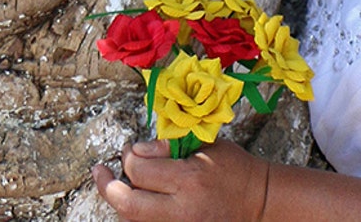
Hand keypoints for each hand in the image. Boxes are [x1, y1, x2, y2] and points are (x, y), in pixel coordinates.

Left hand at [92, 139, 268, 221]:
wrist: (260, 203)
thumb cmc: (234, 169)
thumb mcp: (206, 146)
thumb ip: (169, 146)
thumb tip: (136, 150)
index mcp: (189, 180)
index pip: (139, 170)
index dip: (128, 156)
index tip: (130, 149)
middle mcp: (182, 210)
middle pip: (127, 204)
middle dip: (106, 186)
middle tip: (100, 172)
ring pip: (132, 221)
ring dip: (120, 202)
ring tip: (117, 186)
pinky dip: (135, 216)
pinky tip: (135, 201)